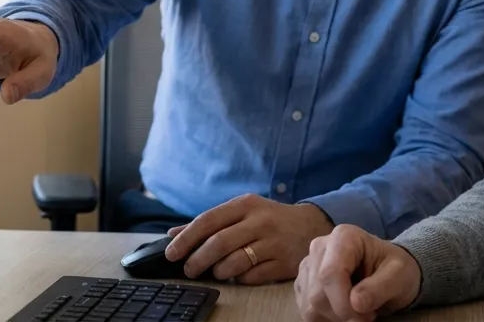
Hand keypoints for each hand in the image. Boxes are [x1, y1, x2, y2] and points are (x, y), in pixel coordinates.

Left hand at [162, 194, 333, 283]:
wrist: (312, 225)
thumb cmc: (269, 219)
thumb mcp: (243, 212)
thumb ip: (210, 222)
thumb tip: (173, 234)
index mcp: (246, 204)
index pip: (208, 220)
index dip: (186, 239)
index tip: (171, 253)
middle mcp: (260, 221)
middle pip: (218, 243)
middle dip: (197, 260)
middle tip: (189, 270)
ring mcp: (273, 242)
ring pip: (233, 263)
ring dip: (218, 271)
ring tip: (217, 271)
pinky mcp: (283, 263)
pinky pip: (251, 277)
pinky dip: (240, 279)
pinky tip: (241, 274)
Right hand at [294, 225, 420, 321]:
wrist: (388, 271)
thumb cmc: (395, 269)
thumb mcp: (399, 275)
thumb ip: (380, 287)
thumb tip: (356, 302)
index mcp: (344, 237)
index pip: (330, 274)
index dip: (343, 303)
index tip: (365, 316)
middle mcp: (320, 247)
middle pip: (317, 293)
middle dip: (342, 313)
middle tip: (367, 315)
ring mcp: (308, 265)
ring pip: (309, 304)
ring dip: (334, 317)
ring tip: (357, 311)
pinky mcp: (303, 283)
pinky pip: (306, 310)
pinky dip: (326, 318)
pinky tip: (343, 311)